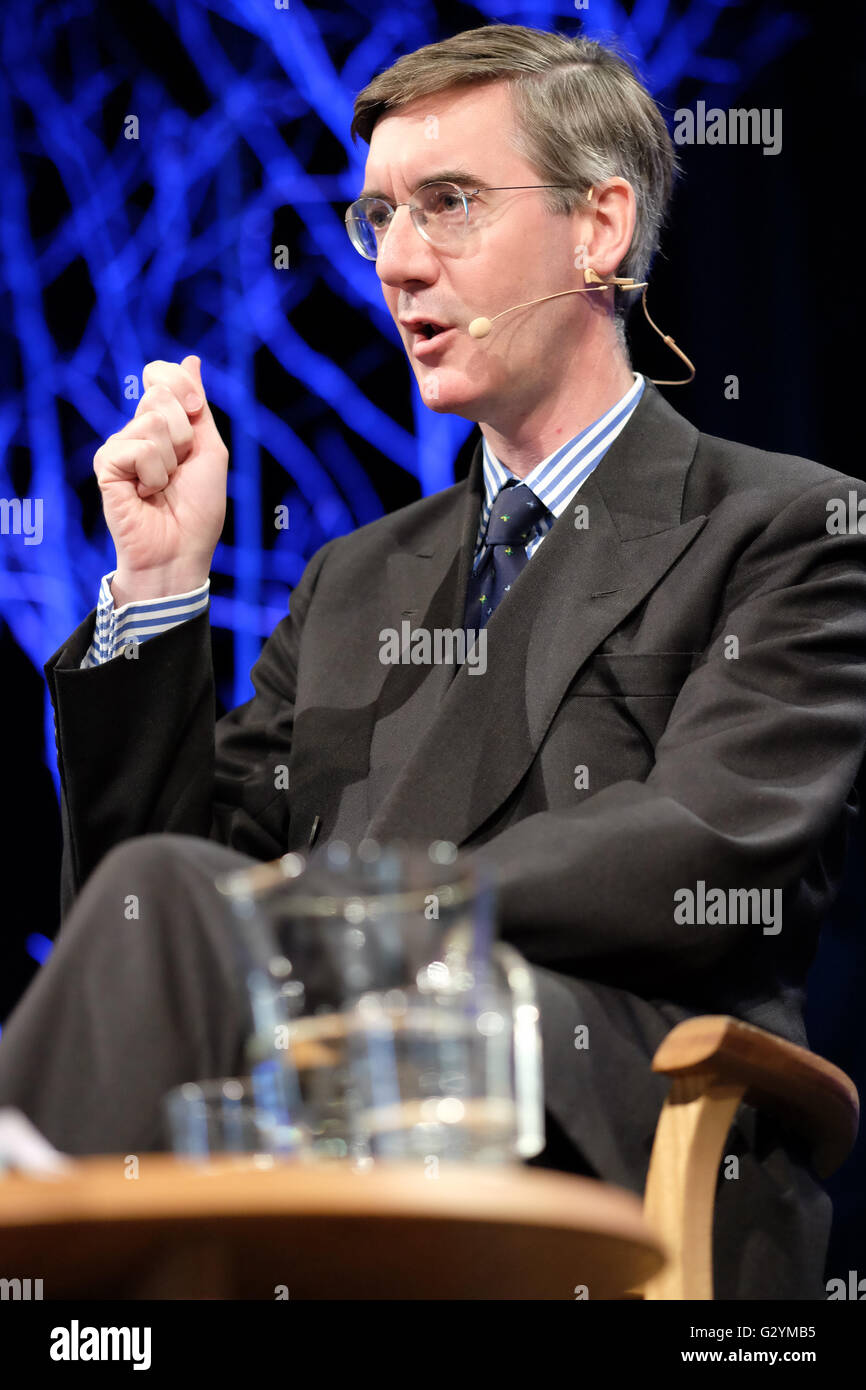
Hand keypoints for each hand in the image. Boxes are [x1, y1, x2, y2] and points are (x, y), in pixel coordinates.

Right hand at [93, 356, 227, 602]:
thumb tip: (191, 360)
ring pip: (151, 421)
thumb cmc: (197, 509)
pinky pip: (138, 447)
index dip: (183, 387)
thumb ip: (198, 407)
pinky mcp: (106, 464)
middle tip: (180, 468)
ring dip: (171, 460)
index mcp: (162, 424)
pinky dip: (154, 474)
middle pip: (160, 394)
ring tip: (163, 486)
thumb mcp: (210, 451)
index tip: (196, 415)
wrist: (181, 550)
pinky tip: (145, 494)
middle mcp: (136, 430)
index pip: (161, 375)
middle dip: (185, 433)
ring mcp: (119, 446)